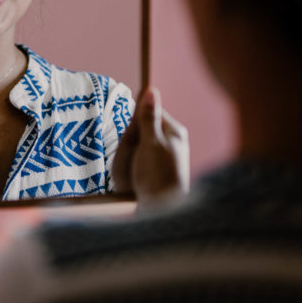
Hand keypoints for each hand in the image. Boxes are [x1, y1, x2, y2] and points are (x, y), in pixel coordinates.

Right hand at [113, 86, 189, 203]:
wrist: (161, 213)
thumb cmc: (157, 176)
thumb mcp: (150, 143)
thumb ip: (148, 117)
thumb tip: (150, 89)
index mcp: (174, 132)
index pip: (146, 113)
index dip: (134, 124)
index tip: (134, 139)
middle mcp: (170, 142)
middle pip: (138, 131)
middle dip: (129, 144)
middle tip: (135, 161)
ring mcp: (162, 158)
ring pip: (133, 149)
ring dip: (127, 160)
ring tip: (134, 176)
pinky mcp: (153, 171)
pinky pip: (133, 164)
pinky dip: (130, 172)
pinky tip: (135, 183)